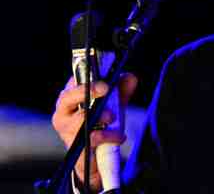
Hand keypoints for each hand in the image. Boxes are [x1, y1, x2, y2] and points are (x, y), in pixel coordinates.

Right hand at [52, 73, 137, 190]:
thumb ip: (122, 91)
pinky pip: (93, 137)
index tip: (101, 76)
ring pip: (81, 118)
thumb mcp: (114, 105)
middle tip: (106, 88)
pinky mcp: (76, 148)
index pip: (72, 82)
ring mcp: (67, 132)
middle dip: (88, 91)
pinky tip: (118, 136)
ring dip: (103, 116)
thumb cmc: (101, 125)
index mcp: (69, 99)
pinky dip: (110, 135)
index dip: (85, 76)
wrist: (98, 157)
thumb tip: (130, 77)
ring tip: (113, 118)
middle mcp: (63, 114)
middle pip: (67, 97)